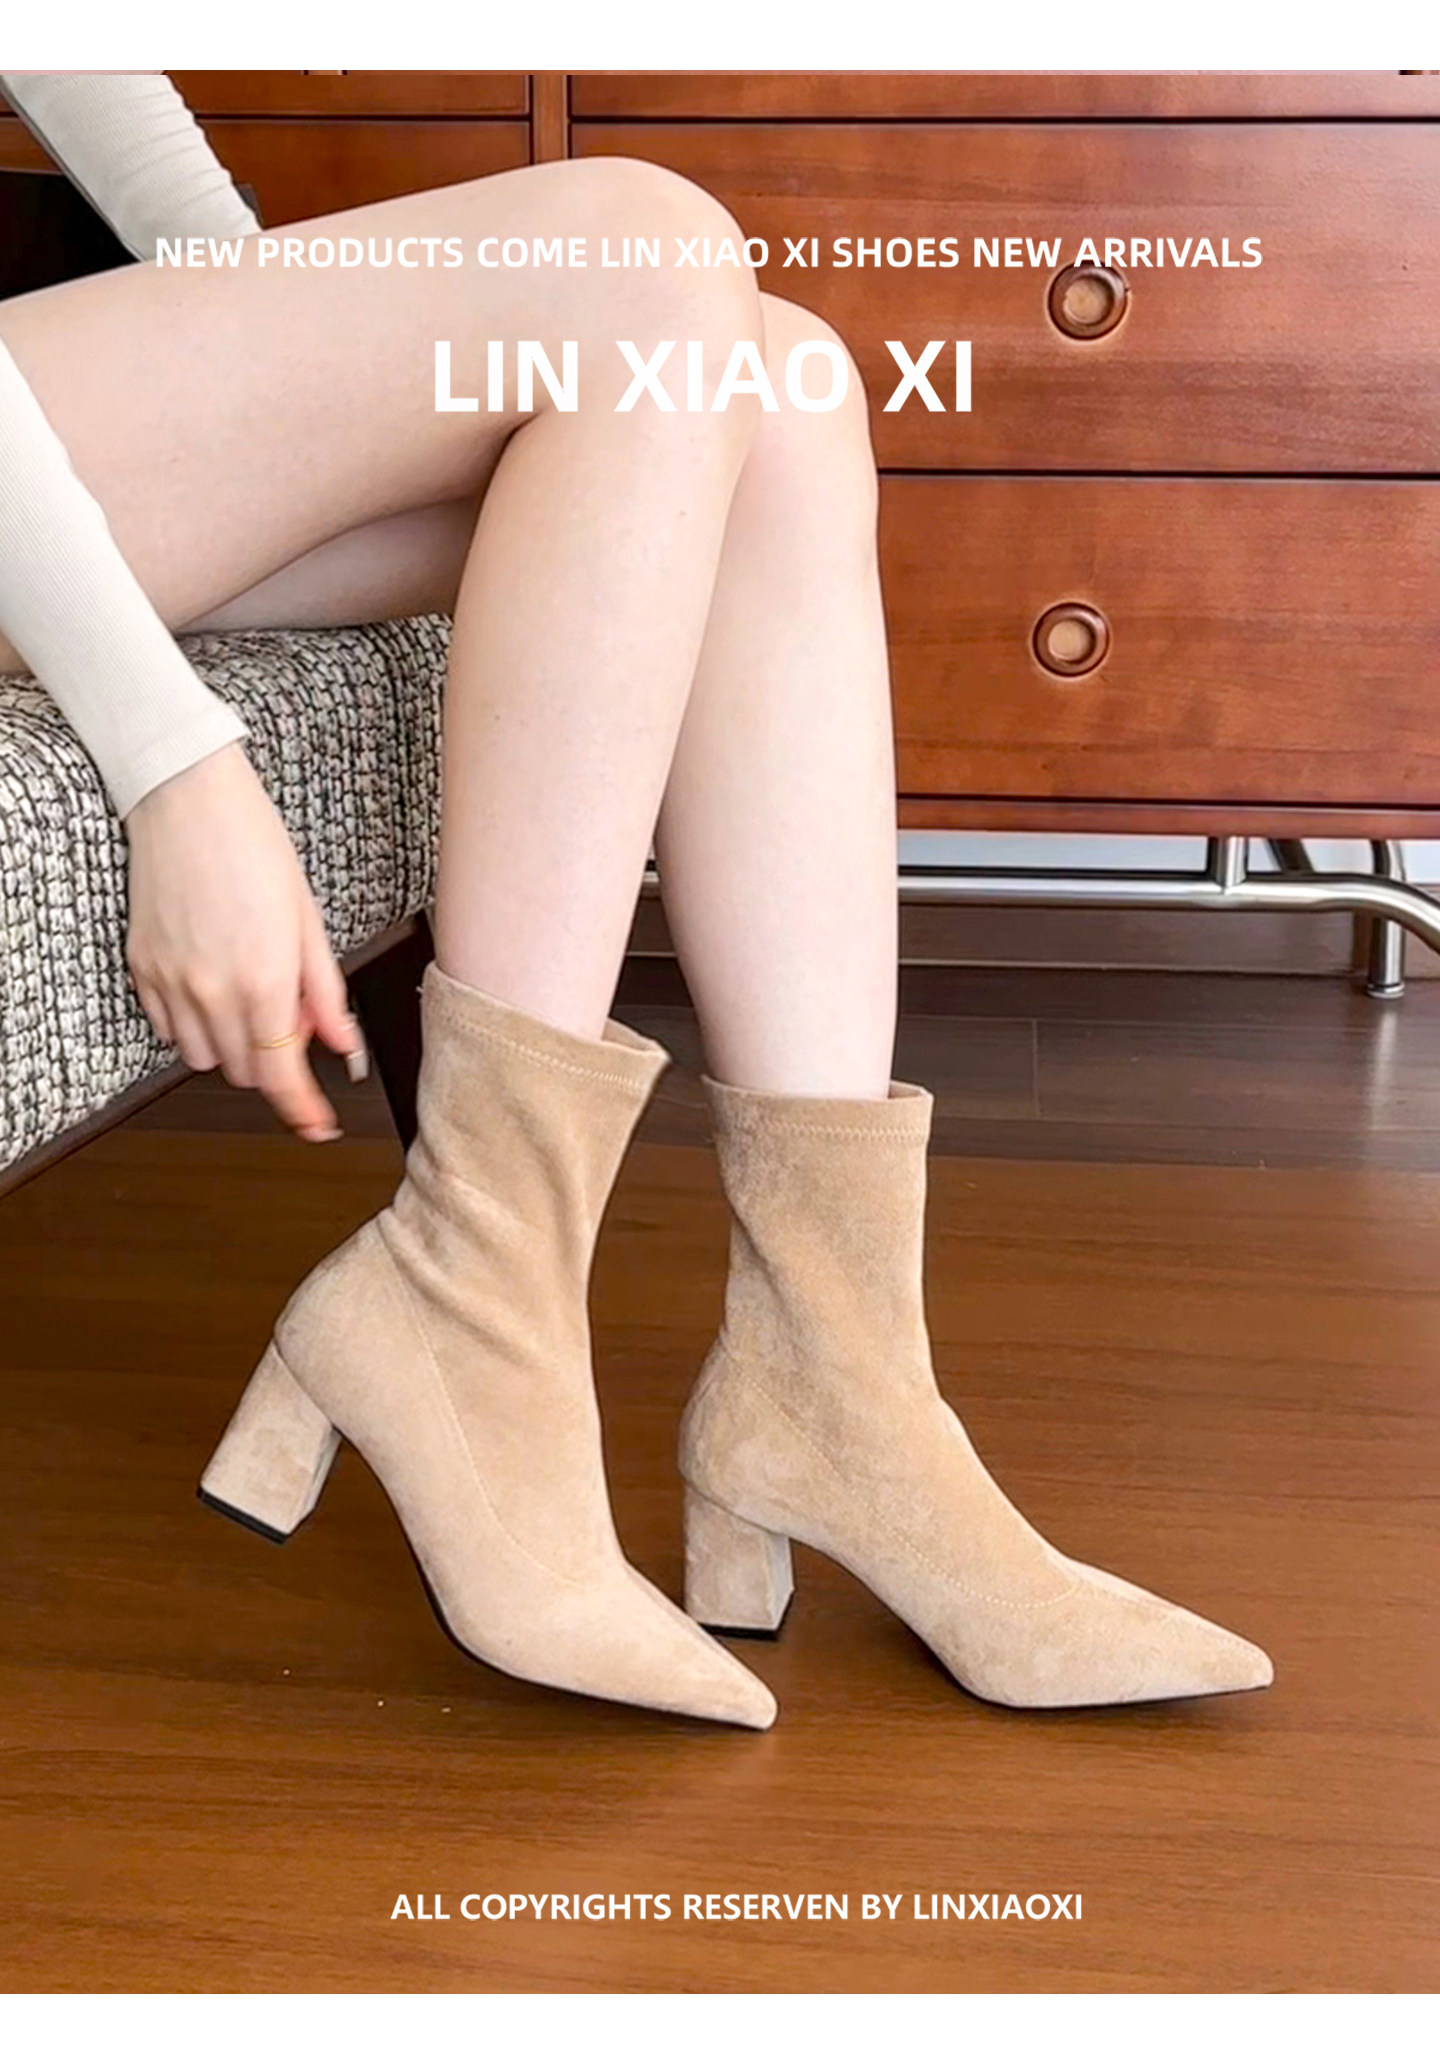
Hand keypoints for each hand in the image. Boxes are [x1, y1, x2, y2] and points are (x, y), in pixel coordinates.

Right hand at [123, 742, 366, 1140]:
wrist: (186, 800)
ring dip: (235, 1046)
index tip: (319, 1126)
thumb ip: (324, 992)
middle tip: (290, 1011)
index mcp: (263, 980)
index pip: (282, 1075)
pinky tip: (213, 985)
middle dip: (275, 1059)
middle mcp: (212, 992)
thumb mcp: (308, 920)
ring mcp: (171, 985)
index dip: (303, 1110)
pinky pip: (170, 1030)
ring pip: (205, 1059)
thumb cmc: (253, 845)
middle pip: (246, 1072)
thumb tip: (343, 1045)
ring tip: (250, 992)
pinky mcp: (142, 971)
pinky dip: (196, 1025)